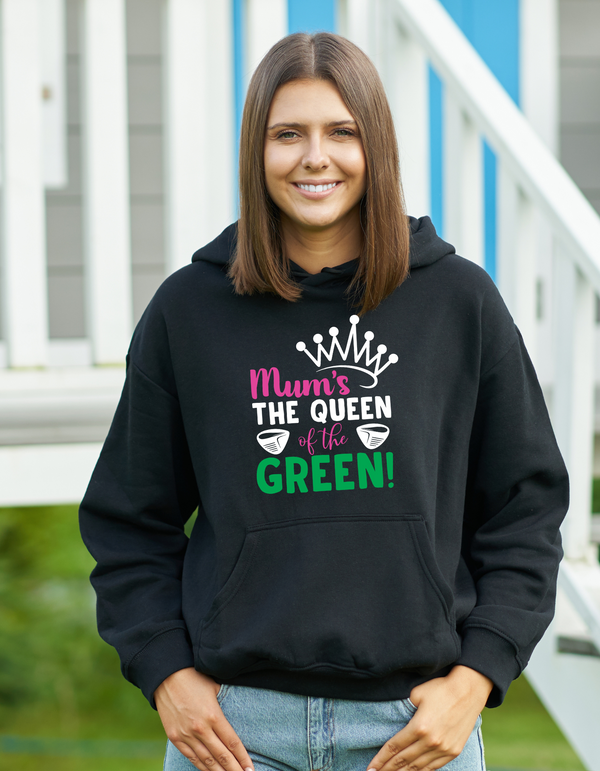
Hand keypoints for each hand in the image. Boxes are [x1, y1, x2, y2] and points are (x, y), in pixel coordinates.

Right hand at [154, 667, 254, 770]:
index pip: (232, 742)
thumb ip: (225, 704)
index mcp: (213, 716)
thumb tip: (237, 712)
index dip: (242, 758)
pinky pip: (192, 757)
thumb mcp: (215, 688)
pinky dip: (202, 767)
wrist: (166, 676)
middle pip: (222, 756)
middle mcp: (201, 729)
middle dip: (234, 769)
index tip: (250, 768)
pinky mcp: (175, 738)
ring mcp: (186, 735)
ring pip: (207, 761)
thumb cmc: (194, 678)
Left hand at [366, 666, 492, 770]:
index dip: (381, 759)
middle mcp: (431, 741)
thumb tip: (395, 719)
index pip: (394, 747)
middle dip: (387, 769)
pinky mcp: (453, 751)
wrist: (469, 691)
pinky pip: (433, 767)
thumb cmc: (441, 688)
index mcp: (419, 727)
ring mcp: (443, 749)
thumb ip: (404, 710)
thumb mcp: (416, 694)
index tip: (370, 768)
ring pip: (418, 767)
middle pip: (403, 761)